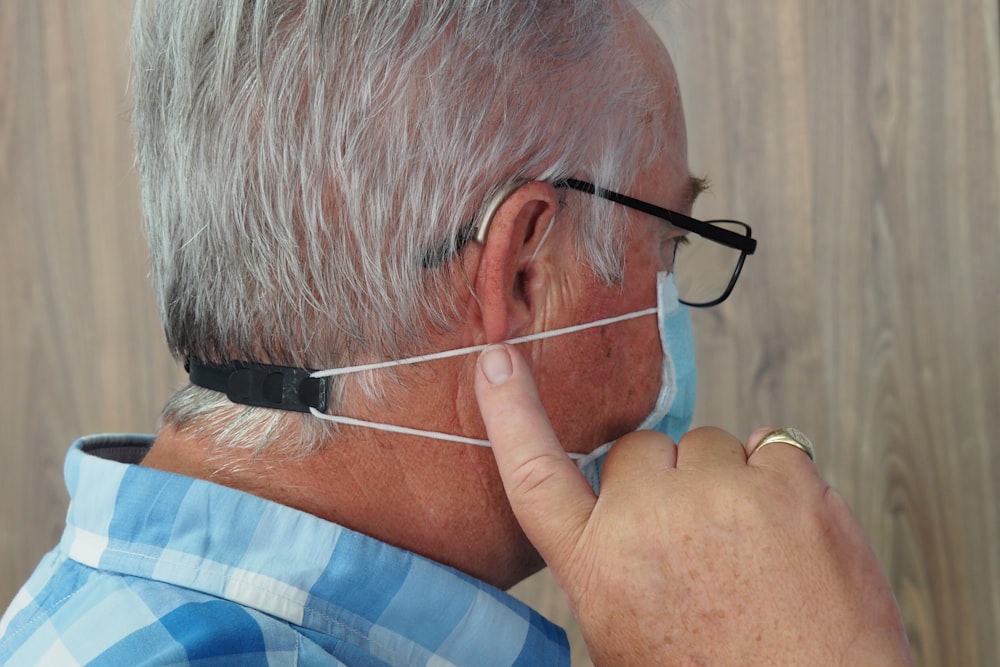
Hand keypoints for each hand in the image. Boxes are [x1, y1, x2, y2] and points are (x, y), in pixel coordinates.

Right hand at [475, 344, 911, 665]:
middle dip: (666, 478)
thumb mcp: (625, 637)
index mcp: (597, 565)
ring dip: (725, 477)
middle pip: (640, 448)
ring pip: (707, 442)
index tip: (497, 362)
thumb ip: (608, 563)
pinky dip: (781, 475)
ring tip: (750, 547)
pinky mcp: (786, 483)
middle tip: (699, 536)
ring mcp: (717, 494)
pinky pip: (771, 442)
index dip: (511, 411)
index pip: (534, 472)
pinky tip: (788, 531)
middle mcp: (646, 520)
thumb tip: (622, 514)